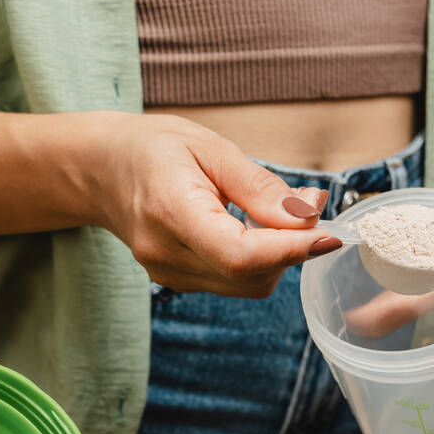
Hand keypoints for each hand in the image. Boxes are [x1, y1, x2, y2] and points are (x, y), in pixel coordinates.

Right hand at [92, 112, 339, 297]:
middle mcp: (165, 255)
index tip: (330, 236)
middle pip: (249, 276)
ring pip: (247, 285)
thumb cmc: (154, 149)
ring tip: (263, 213)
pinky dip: (254, 261)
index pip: (240, 255)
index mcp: (170, 212)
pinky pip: (233, 283)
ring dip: (274, 256)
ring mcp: (168, 275)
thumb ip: (260, 187)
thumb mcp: (210, 148)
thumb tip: (309, 214)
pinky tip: (243, 228)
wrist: (103, 170)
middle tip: (300, 207)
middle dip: (289, 248)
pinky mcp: (176, 282)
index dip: (291, 250)